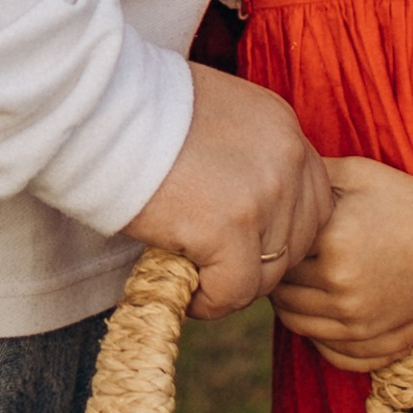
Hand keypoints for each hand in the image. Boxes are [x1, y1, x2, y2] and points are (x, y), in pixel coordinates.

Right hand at [125, 63, 331, 319]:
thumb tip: (240, 202)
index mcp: (283, 126)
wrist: (99, 110)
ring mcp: (264, 193)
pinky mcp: (230, 228)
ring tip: (195, 280)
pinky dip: (209, 302)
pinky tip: (185, 292)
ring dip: (233, 285)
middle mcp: (287, 157)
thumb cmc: (138, 110)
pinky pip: (235, 291)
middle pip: (299, 239)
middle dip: (260, 262)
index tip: (243, 244)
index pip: (314, 199)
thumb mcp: (213, 114)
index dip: (280, 232)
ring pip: (270, 273)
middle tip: (217, 268)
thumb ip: (243, 153)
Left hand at [270, 155, 412, 372]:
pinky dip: (300, 320)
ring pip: (289, 314)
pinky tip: (304, 299)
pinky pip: (313, 336)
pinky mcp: (363, 329)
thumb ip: (312, 172)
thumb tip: (270, 168)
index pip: (276, 246)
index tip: (268, 227)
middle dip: (272, 268)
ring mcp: (352, 311)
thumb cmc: (405, 199)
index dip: (268, 237)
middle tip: (272, 253)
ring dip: (282, 298)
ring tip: (287, 276)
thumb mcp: (358, 172)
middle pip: (278, 283)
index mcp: (332, 238)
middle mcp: (339, 280)